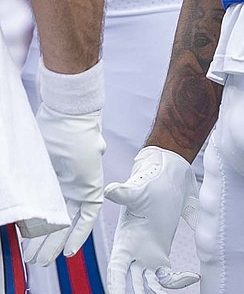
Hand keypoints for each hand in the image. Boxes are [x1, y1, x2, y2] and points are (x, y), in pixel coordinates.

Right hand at [22, 106, 104, 264]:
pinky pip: (88, 217)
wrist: (69, 117)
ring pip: (68, 222)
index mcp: (52, 176)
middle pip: (54, 219)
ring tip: (41, 261)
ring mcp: (79, 185)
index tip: (23, 240)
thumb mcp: (34, 159)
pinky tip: (68, 251)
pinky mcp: (92, 186)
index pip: (44, 207)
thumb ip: (29, 174)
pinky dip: (79, 234)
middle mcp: (65, 183)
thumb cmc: (49, 131)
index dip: (35, 225)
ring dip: (55, 243)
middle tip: (31, 259)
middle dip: (42, 241)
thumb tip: (14, 196)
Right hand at [105, 146, 199, 293]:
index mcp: (125, 239)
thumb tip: (110, 191)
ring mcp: (148, 253)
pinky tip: (193, 276)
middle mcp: (134, 251)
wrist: (168, 171)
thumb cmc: (149, 179)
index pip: (116, 268)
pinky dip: (178, 281)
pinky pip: (168, 275)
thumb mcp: (138, 189)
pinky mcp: (162, 252)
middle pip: (132, 283)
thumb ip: (125, 193)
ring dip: (159, 292)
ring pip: (150, 283)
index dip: (115, 286)